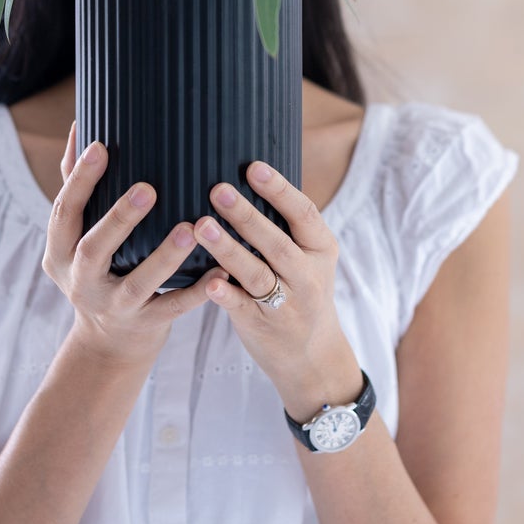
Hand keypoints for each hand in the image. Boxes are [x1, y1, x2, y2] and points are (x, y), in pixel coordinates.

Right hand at [44, 120, 219, 368]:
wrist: (107, 343)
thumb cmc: (97, 269)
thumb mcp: (76, 236)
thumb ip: (78, 186)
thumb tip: (82, 128)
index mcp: (60, 251)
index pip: (64, 212)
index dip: (80, 180)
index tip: (101, 146)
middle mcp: (81, 280)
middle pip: (95, 249)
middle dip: (120, 219)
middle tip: (147, 188)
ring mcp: (113, 307)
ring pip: (138, 283)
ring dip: (165, 256)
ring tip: (192, 227)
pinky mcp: (145, 326)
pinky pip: (173, 308)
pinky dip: (197, 291)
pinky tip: (220, 269)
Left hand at [193, 160, 360, 416]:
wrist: (313, 356)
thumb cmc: (302, 291)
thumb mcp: (309, 258)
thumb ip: (287, 227)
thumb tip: (249, 175)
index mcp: (321, 250)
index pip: (304, 214)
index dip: (279, 190)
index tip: (253, 167)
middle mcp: (307, 276)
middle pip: (277, 242)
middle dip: (247, 216)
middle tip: (218, 190)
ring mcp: (286, 304)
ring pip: (256, 274)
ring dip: (228, 249)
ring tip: (202, 226)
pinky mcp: (262, 326)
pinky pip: (242, 307)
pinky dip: (226, 294)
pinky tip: (209, 281)